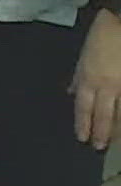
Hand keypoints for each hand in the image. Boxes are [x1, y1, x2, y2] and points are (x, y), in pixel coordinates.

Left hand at [73, 9, 120, 148]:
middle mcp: (106, 86)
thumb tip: (70, 92)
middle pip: (103, 115)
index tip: (82, 138)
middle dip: (101, 132)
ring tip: (115, 140)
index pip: (84, 108)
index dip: (83, 124)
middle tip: (99, 147)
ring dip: (118, 128)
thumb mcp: (82, 58)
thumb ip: (77, 77)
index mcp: (89, 79)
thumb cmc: (100, 38)